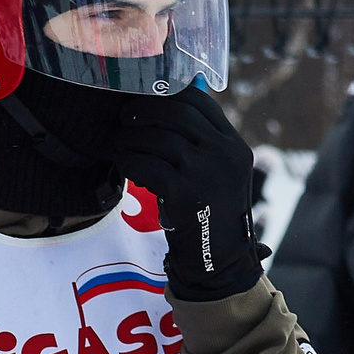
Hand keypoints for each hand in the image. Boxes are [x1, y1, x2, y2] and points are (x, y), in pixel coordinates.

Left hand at [113, 84, 261, 299]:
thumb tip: (171, 101)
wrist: (218, 259)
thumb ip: (202, 141)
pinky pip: (145, 165)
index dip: (167, 94)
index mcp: (235, 145)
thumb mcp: (220, 172)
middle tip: (124, 118)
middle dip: (143, 111)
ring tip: (119, 144)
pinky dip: (128, 161)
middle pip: (176, 113)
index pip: (200, 102)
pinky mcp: (183, 194)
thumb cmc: (210, 212)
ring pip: (157, 138)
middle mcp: (225, 154)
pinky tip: (123, 165)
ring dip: (130, 138)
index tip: (145, 97)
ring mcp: (205, 173)